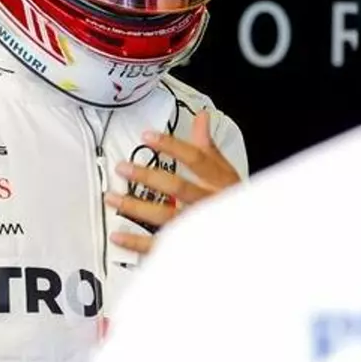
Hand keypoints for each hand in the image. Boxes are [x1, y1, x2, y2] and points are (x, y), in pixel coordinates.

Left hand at [105, 111, 240, 254]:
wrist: (247, 236)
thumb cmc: (233, 200)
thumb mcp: (226, 171)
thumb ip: (208, 145)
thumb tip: (202, 116)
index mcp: (219, 181)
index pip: (196, 158)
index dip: (171, 146)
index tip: (148, 136)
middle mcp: (208, 202)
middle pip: (177, 186)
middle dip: (148, 176)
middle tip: (123, 167)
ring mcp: (197, 225)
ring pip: (164, 215)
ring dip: (135, 206)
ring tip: (112, 198)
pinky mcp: (187, 245)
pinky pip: (160, 245)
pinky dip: (136, 242)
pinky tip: (118, 235)